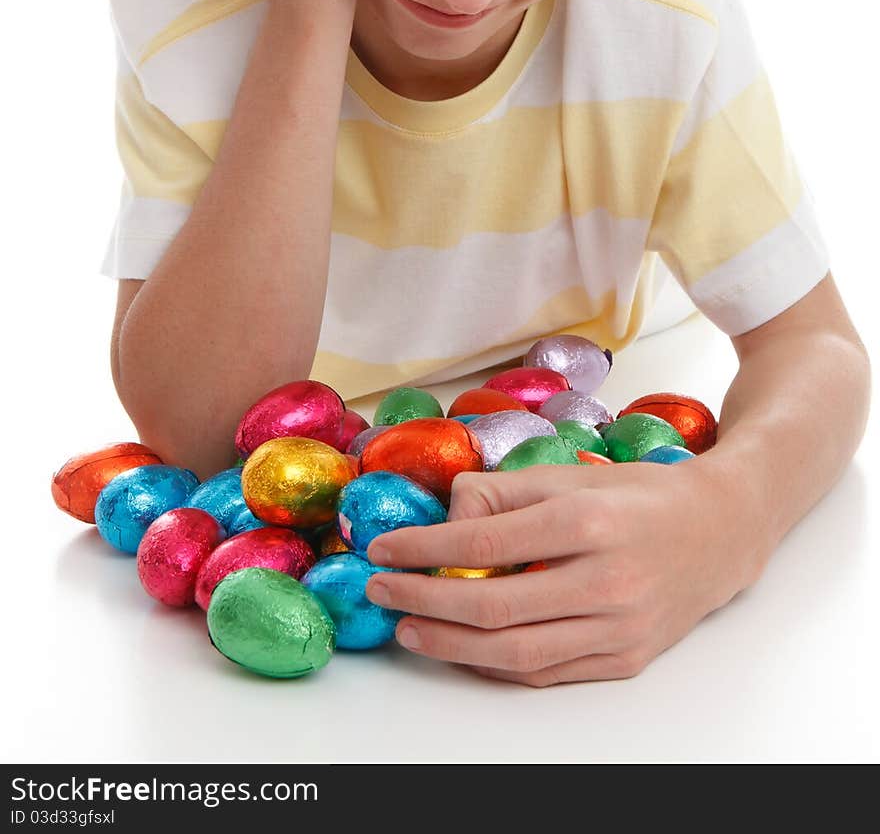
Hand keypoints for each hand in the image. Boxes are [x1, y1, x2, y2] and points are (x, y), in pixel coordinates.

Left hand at [364, 461, 763, 685]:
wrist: (719, 531)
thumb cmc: (637, 496)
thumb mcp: (571, 473)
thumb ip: (504, 491)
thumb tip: (445, 518)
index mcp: (587, 520)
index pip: (487, 540)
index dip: (425, 548)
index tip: (384, 547)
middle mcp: (605, 578)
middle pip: (495, 606)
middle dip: (426, 599)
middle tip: (383, 590)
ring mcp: (619, 627)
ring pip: (517, 653)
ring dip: (451, 644)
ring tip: (409, 627)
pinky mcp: (626, 659)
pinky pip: (547, 672)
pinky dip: (496, 665)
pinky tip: (462, 646)